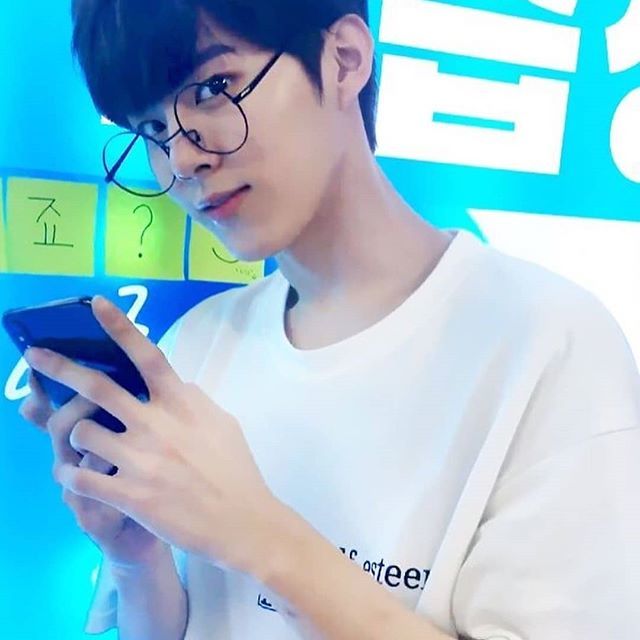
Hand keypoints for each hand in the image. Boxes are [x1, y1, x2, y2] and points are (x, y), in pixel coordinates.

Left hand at [25, 296, 283, 575]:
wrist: (241, 521)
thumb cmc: (235, 469)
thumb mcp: (222, 423)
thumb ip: (193, 400)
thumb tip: (175, 384)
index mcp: (182, 404)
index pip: (148, 356)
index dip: (121, 327)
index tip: (96, 304)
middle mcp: (156, 425)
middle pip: (98, 387)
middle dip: (61, 366)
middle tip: (36, 355)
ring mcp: (140, 460)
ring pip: (81, 431)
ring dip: (78, 434)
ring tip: (88, 444)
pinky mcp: (128, 494)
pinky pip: (78, 477)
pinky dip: (70, 473)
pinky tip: (75, 474)